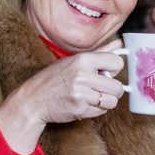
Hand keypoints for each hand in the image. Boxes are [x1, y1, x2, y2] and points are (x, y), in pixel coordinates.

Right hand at [0, 40, 125, 153]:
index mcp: (82, 60)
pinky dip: (96, 110)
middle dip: (113, 90)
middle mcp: (82, 76)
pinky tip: (85, 104)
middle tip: (101, 89)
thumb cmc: (55, 78)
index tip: (106, 72)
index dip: (114, 69)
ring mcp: (81, 94)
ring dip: (106, 101)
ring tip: (93, 97)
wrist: (33, 99)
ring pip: (112, 101)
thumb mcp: (74, 60)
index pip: (117, 62)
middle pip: (118, 86)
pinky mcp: (80, 109)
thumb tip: (120, 43)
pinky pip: (101, 111)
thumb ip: (100, 52)